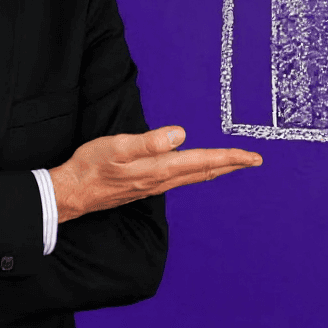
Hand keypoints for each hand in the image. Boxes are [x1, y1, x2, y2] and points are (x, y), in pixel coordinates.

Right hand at [49, 126, 260, 222]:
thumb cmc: (92, 166)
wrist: (73, 193)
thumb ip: (150, 141)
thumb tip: (180, 134)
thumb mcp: (118, 147)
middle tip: (254, 160)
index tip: (253, 156)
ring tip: (232, 163)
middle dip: (231, 165)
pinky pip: (181, 179)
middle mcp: (162, 180)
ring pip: (194, 177)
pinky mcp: (146, 186)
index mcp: (160, 168)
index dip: (230, 158)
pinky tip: (196, 170)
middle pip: (204, 172)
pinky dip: (197, 173)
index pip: (203, 161)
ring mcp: (155, 186)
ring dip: (216, 169)